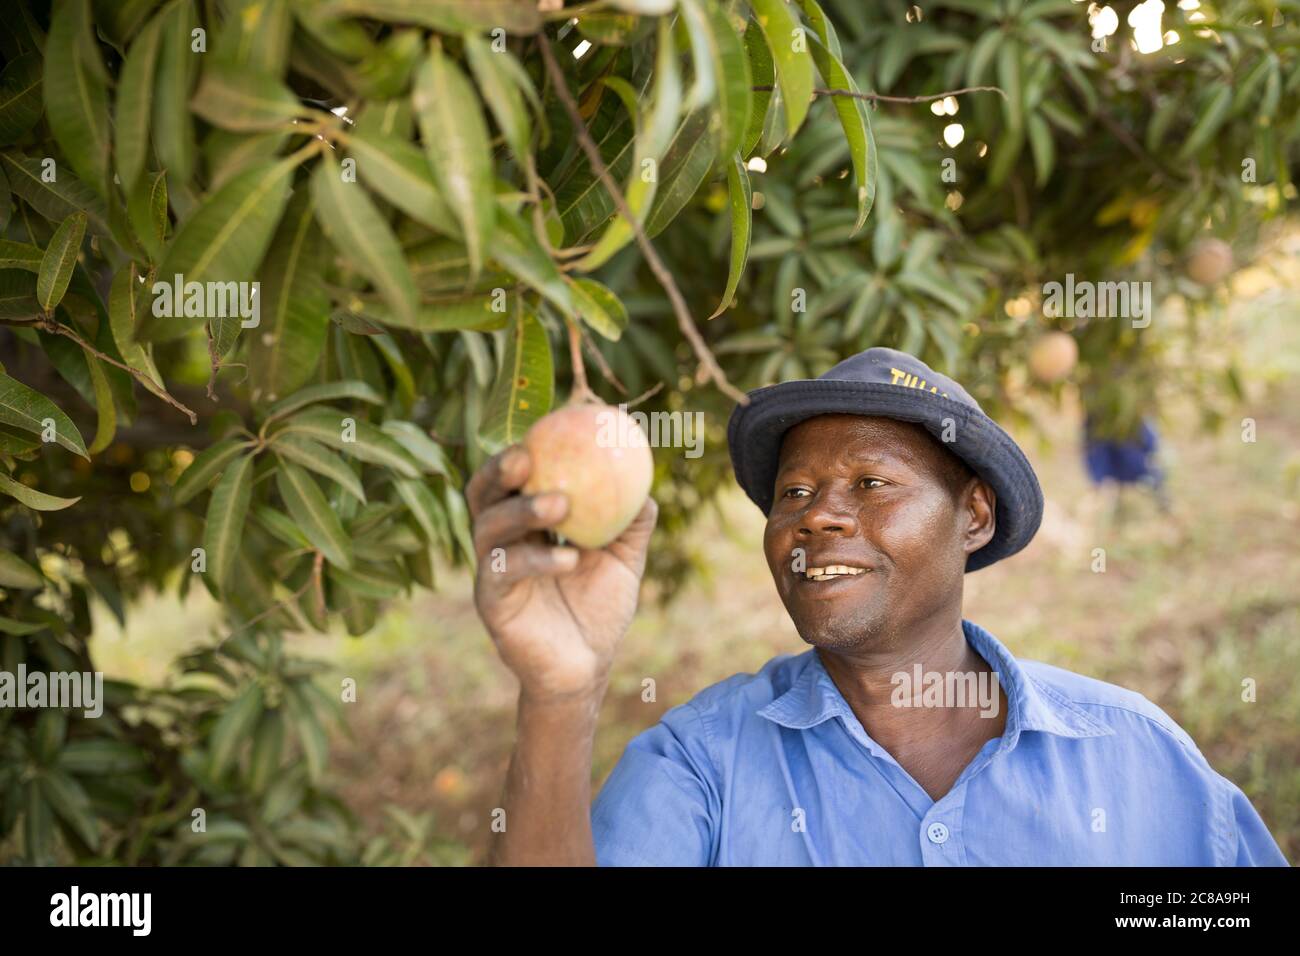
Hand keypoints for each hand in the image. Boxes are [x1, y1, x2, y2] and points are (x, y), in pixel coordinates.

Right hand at [466, 444, 657, 701]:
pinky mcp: (491, 603)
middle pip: (482, 493)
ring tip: (560, 503)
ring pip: (488, 528)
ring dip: (522, 510)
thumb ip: (631, 523)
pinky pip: (506, 573)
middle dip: (498, 469)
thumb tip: (647, 481)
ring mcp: (489, 571)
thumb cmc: (598, 609)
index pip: (512, 477)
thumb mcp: (622, 560)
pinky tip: (571, 558)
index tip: (550, 427)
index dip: (522, 448)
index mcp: (524, 524)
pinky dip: (539, 560)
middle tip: (528, 454)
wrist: (584, 669)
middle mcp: (499, 541)